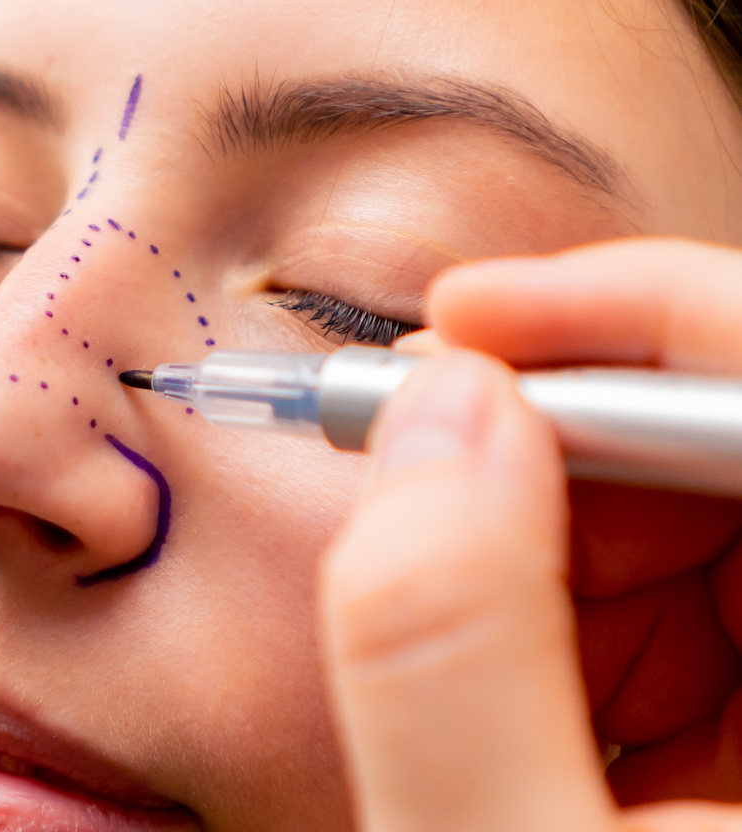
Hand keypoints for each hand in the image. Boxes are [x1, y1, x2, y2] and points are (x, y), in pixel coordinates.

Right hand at [321, 238, 741, 831]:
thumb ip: (445, 642)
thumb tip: (431, 408)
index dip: (645, 321)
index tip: (469, 318)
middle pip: (734, 449)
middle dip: (561, 431)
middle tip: (410, 439)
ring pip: (692, 516)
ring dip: (534, 522)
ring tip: (435, 591)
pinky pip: (668, 597)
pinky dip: (547, 593)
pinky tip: (483, 655)